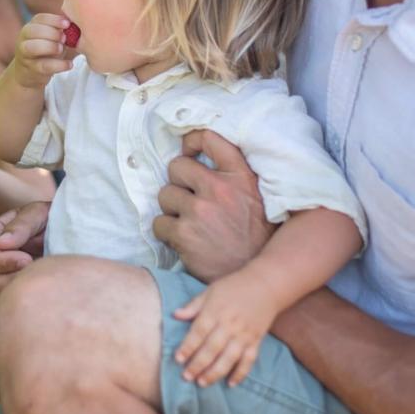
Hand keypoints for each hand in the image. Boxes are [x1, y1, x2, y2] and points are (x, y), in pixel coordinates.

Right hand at [0, 201, 49, 296]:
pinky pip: (17, 301)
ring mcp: (8, 276)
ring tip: (40, 277)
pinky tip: (45, 286)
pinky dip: (29, 296)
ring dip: (19, 288)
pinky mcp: (22, 288)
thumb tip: (1, 244)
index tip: (27, 259)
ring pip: (0, 295)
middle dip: (9, 278)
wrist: (74, 234)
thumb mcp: (39, 214)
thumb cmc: (54, 217)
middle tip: (34, 270)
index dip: (1, 261)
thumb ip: (21, 225)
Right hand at [11, 13, 75, 88]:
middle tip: (65, 38)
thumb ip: (62, 29)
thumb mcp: (52, 37)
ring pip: (33, 47)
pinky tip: (70, 64)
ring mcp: (25, 54)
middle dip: (51, 33)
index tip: (67, 24)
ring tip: (61, 49)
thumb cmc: (47, 49)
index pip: (40, 18)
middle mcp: (24, 38)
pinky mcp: (31, 69)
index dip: (54, 20)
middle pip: (33, 31)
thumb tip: (82, 22)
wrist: (31, 72)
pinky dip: (59, 65)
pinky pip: (44, 66)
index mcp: (32, 26)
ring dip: (50, 47)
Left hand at [153, 129, 274, 281]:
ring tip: (189, 222)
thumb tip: (201, 156)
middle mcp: (220, 189)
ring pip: (165, 194)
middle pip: (177, 166)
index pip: (209, 138)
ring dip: (172, 208)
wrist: (250, 275)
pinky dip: (166, 231)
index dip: (192, 140)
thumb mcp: (255, 196)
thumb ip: (234, 175)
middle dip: (179, 182)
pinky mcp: (184, 234)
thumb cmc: (254, 236)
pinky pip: (159, 223)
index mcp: (241, 176)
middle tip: (190, 198)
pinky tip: (183, 239)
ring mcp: (199, 210)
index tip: (188, 152)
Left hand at [172, 271, 276, 386]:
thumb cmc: (234, 287)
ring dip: (215, 372)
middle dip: (198, 364)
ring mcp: (244, 334)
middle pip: (212, 348)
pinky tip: (230, 383)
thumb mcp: (211, 291)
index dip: (188, 347)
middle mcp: (229, 325)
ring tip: (202, 383)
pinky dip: (241, 373)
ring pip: (229, 358)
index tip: (178, 359)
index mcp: (215, 311)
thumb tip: (175, 315)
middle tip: (186, 377)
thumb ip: (193, 305)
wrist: (266, 285)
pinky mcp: (256, 340)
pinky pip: (249, 360)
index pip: (199, 332)